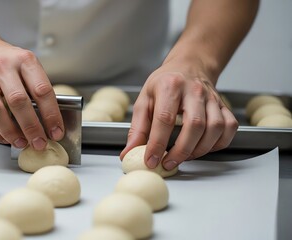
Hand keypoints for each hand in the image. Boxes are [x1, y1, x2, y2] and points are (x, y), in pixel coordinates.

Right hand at [0, 41, 63, 149]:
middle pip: (18, 101)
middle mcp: (3, 66)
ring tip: (21, 142)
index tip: (56, 131)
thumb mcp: (29, 67)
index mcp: (24, 60)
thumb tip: (50, 124)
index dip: (51, 115)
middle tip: (39, 142)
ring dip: (10, 132)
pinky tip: (5, 138)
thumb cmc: (10, 64)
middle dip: (31, 127)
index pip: (41, 90)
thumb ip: (38, 90)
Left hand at [120, 62, 237, 169]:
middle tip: (168, 163)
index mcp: (169, 86)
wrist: (189, 66)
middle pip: (194, 125)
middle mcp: (194, 91)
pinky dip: (218, 143)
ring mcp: (212, 98)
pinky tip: (203, 147)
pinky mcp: (224, 105)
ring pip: (215, 128)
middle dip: (181, 151)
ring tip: (184, 156)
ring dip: (200, 150)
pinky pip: (229, 128)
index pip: (165, 118)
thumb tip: (129, 152)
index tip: (151, 160)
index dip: (158, 143)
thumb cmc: (164, 83)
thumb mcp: (144, 100)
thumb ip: (137, 128)